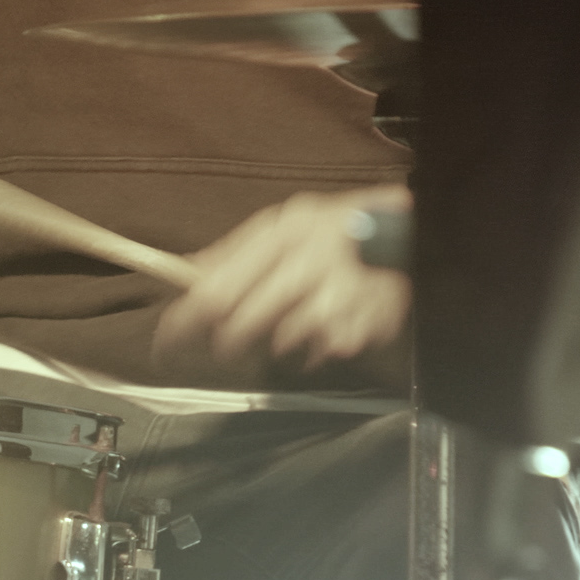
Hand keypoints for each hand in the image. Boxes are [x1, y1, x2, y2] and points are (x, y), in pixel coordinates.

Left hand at [155, 185, 410, 370]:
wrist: (413, 235)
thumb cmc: (336, 233)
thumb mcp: (284, 226)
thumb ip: (233, 250)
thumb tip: (179, 271)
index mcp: (282, 230)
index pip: (214, 290)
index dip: (184, 324)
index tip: (165, 345)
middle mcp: (309, 259)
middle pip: (242, 325)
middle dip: (230, 342)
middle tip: (231, 344)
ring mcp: (340, 294)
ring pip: (280, 343)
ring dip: (278, 343)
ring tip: (292, 323)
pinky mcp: (365, 324)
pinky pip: (319, 353)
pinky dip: (314, 349)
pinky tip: (324, 327)